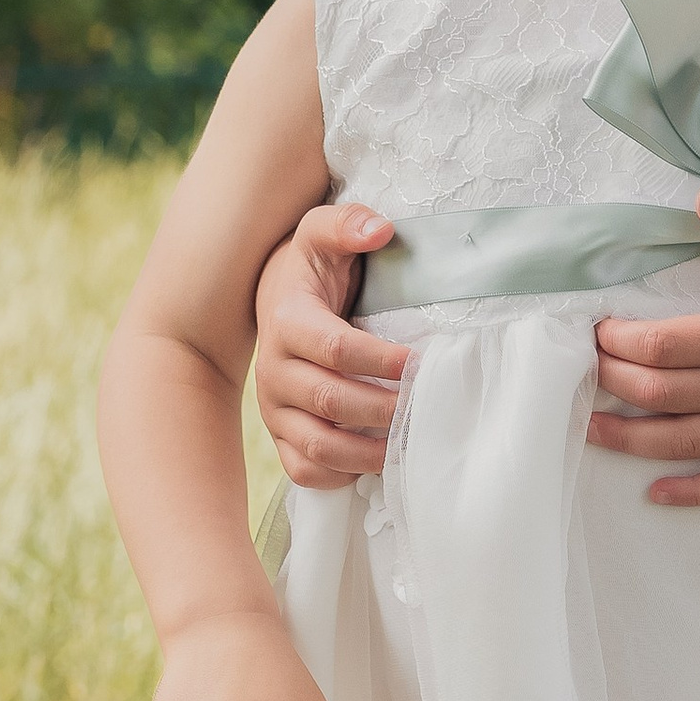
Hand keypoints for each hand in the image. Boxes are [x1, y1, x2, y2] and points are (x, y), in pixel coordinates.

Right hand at [253, 203, 406, 487]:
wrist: (273, 300)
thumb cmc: (312, 270)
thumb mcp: (322, 234)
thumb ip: (347, 224)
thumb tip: (380, 229)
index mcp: (287, 321)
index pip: (335, 349)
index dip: (381, 361)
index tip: (420, 363)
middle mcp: (273, 370)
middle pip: (330, 402)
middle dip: (384, 409)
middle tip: (425, 407)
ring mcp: (275, 409)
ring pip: (317, 446)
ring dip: (368, 452)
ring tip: (409, 443)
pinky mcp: (281, 436)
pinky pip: (305, 470)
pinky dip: (340, 476)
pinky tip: (376, 462)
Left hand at [589, 186, 699, 505]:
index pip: (664, 346)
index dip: (622, 340)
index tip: (598, 331)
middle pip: (662, 394)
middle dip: (615, 382)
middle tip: (586, 370)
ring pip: (685, 441)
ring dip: (632, 438)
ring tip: (590, 428)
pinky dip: (694, 490)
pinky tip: (657, 492)